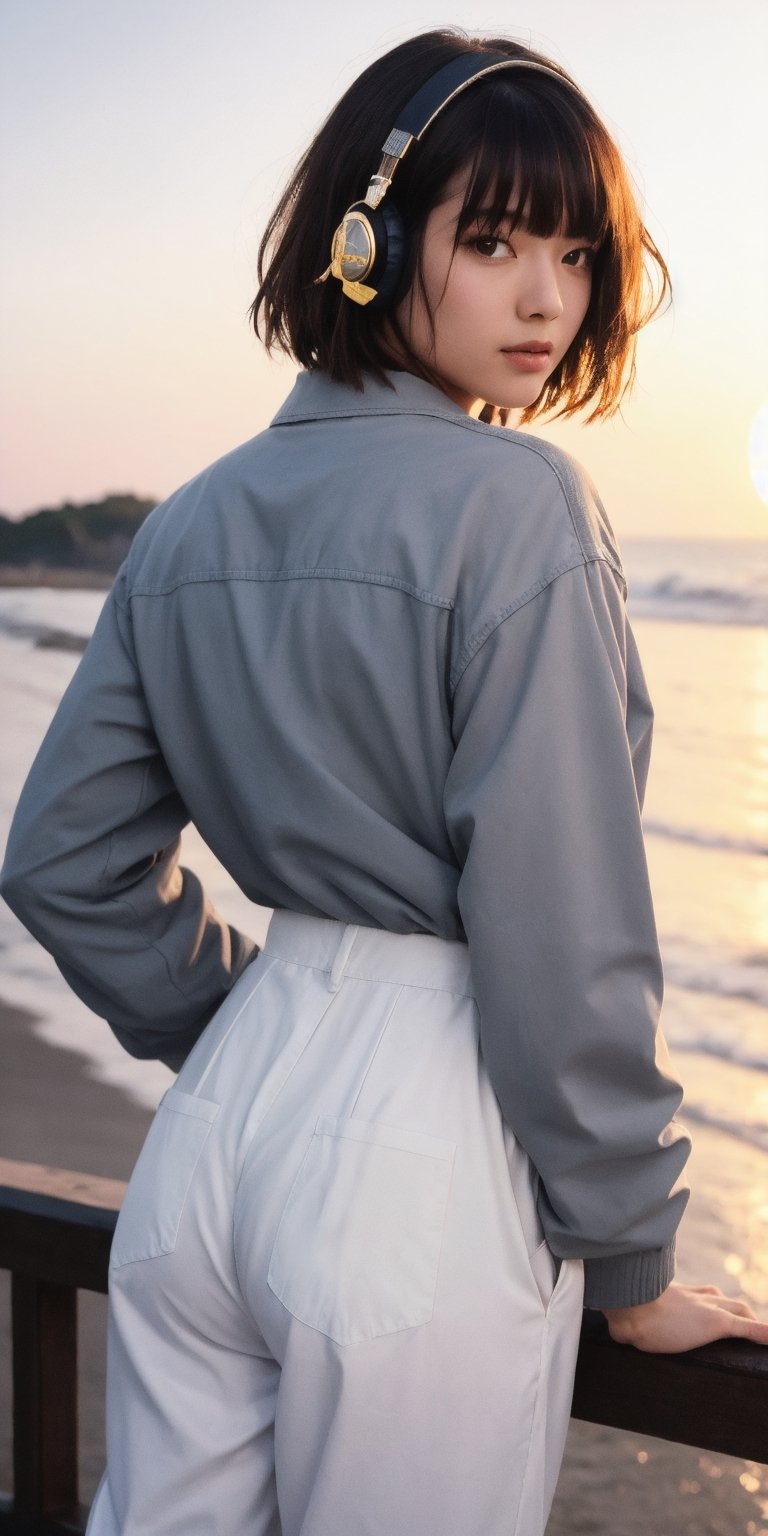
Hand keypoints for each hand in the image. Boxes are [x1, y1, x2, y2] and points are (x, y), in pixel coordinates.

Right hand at [602, 1282, 767, 1353]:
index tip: (729, 1315)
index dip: (724, 1308)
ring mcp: (710, 1308)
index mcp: (685, 1294)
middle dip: (745, 1317)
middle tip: (752, 1333)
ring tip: (762, 1338)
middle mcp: (701, 1297)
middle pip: (732, 1305)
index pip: (714, 1298)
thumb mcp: (633, 1312)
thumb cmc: (625, 1310)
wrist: (628, 1306)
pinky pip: (747, 1328)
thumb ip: (632, 1319)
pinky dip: (762, 1333)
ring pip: (741, 1312)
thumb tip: (617, 1329)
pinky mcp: (715, 1322)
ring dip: (754, 1324)